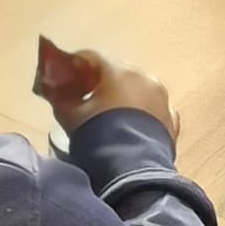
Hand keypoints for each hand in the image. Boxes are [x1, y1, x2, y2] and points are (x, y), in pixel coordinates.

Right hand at [35, 37, 177, 143]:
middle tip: (83, 92)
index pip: (92, 56)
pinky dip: (140, 110)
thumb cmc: (98, 136)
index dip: (74, 63)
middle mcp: (144, 77)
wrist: (132, 170)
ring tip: (106, 109)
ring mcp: (162, 98)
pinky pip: (152, 107)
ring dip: (121, 93)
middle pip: (117, 69)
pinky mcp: (171, 119)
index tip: (63, 75)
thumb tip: (53, 88)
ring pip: (138, 87)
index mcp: (119, 71)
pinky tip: (129, 123)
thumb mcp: (71, 116)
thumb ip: (60, 97)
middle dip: (99, 78)